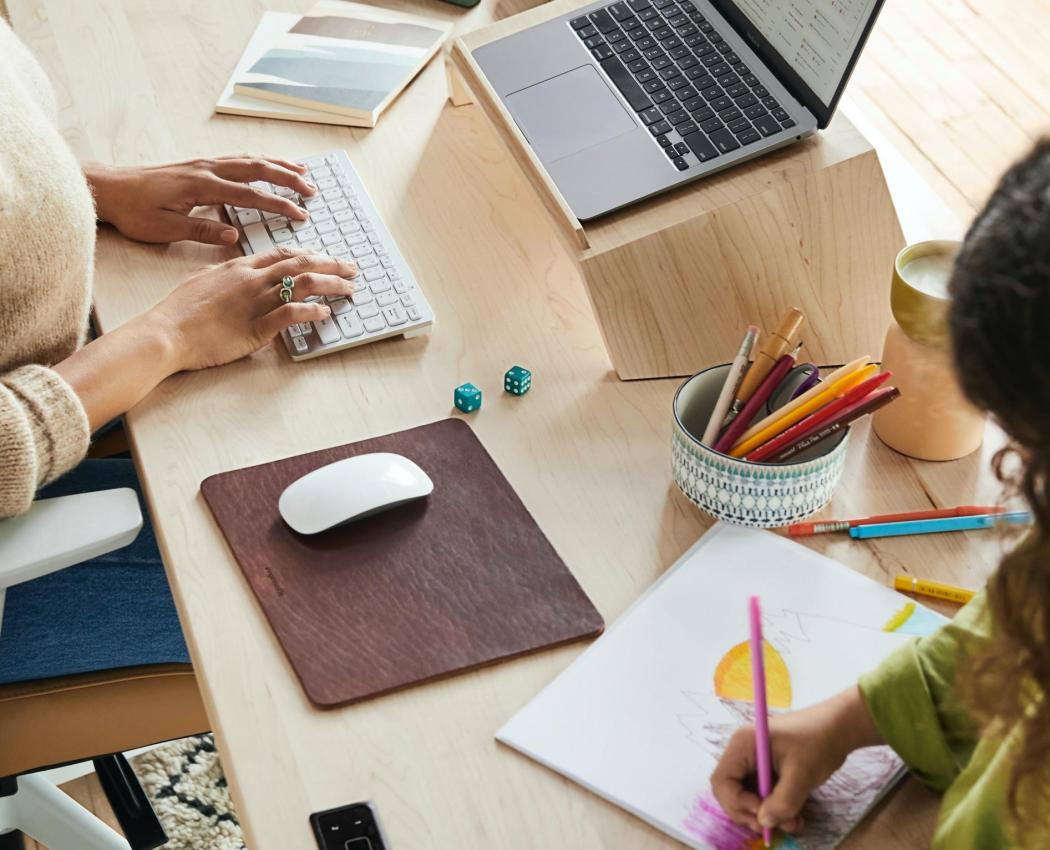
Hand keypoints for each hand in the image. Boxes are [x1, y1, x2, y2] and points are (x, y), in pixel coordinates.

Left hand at [85, 155, 317, 245]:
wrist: (110, 189)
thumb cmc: (135, 212)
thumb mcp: (165, 228)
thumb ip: (201, 230)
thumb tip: (233, 235)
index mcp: (202, 187)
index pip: (250, 195)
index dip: (278, 204)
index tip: (300, 214)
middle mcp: (206, 170)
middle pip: (256, 169)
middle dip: (287, 178)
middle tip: (311, 190)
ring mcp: (203, 164)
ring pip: (249, 159)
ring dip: (277, 164)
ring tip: (302, 171)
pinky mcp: (199, 165)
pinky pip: (237, 159)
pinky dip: (259, 161)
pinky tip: (269, 164)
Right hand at [150, 246, 357, 371]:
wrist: (166, 332)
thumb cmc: (178, 311)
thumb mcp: (202, 280)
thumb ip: (225, 275)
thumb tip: (236, 274)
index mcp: (239, 267)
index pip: (283, 254)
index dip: (310, 255)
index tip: (326, 258)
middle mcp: (252, 279)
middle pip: (300, 264)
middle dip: (331, 265)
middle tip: (351, 268)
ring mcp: (256, 302)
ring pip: (302, 284)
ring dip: (331, 285)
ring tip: (349, 288)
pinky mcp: (257, 327)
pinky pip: (292, 314)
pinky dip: (312, 311)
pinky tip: (325, 313)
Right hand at [710, 686, 882, 834]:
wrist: (840, 727)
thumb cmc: (818, 742)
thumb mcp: (802, 774)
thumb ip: (782, 801)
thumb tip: (764, 822)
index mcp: (744, 744)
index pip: (723, 781)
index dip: (737, 802)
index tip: (762, 814)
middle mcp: (743, 752)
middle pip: (731, 791)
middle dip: (751, 813)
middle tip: (775, 826)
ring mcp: (755, 761)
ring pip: (748, 797)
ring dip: (766, 815)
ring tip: (793, 823)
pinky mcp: (767, 770)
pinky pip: (762, 795)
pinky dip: (775, 809)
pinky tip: (794, 816)